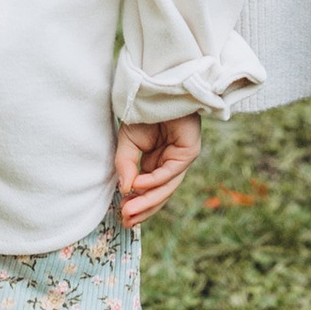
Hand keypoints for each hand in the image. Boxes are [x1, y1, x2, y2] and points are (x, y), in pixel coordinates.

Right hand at [114, 112, 200, 226]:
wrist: (156, 89)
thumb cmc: (143, 112)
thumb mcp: (127, 143)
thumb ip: (126, 166)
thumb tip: (124, 191)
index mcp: (157, 163)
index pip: (150, 191)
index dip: (137, 204)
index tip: (122, 217)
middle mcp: (170, 164)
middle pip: (160, 194)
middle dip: (142, 208)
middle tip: (125, 221)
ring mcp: (181, 159)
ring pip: (166, 188)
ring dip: (146, 200)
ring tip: (128, 210)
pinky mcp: (189, 152)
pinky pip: (170, 172)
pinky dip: (154, 180)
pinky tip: (138, 185)